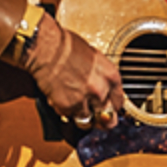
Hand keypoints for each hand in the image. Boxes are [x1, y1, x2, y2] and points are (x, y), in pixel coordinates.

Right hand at [23, 12, 124, 130]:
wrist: (47, 47)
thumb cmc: (66, 45)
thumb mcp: (94, 57)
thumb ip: (101, 76)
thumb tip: (102, 86)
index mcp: (110, 75)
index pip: (119, 102)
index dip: (112, 107)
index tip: (108, 109)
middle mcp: (101, 89)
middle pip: (108, 117)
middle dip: (101, 119)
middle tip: (96, 118)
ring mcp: (84, 99)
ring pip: (88, 121)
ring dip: (81, 115)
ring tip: (75, 105)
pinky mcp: (67, 106)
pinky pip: (70, 116)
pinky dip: (65, 111)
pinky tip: (61, 99)